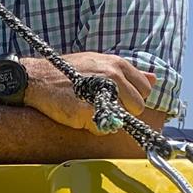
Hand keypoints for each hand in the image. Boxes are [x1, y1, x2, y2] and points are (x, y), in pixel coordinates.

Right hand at [21, 53, 153, 133]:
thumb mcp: (100, 63)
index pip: (145, 89)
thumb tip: (155, 79)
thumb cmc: (69, 72)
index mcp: (118, 65)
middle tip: (100, 105)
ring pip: (122, 119)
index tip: (117, 99)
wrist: (37, 79)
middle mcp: (113, 77)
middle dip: (123, 111)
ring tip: (88, 108)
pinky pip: (102, 128)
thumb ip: (129, 73)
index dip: (132, 98)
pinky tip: (78, 114)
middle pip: (138, 107)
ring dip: (108, 119)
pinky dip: (92, 126)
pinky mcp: (88, 110)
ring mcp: (101, 93)